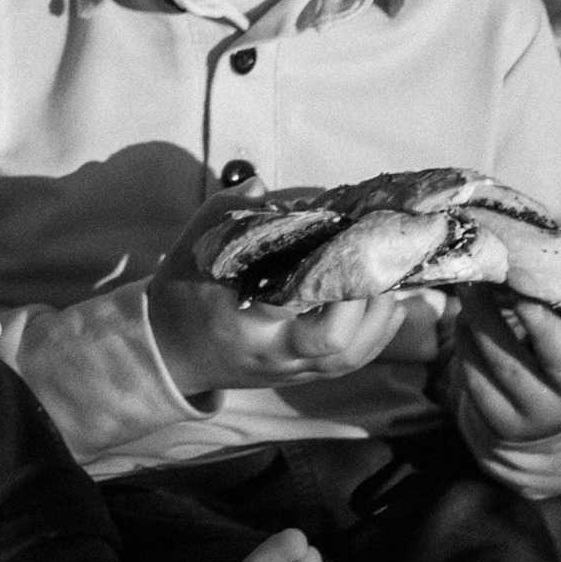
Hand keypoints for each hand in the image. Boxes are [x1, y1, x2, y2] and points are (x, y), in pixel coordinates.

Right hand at [147, 199, 432, 395]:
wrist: (169, 353)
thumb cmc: (182, 295)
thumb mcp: (194, 246)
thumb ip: (227, 212)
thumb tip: (262, 186)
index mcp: (242, 320)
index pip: (295, 303)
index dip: (328, 275)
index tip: (343, 238)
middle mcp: (272, 353)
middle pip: (333, 342)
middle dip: (363, 302)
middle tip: (375, 259)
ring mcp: (289, 370)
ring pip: (348, 358)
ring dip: (378, 320)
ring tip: (391, 279)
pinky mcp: (301, 375)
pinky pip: (348, 364)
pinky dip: (376, 336)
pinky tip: (391, 307)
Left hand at [450, 286, 560, 447]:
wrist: (543, 426)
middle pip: (550, 351)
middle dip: (529, 314)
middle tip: (508, 276)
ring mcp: (532, 413)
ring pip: (498, 353)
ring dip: (480, 310)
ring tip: (473, 279)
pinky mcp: (494, 420)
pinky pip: (470, 367)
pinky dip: (465, 334)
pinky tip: (468, 314)